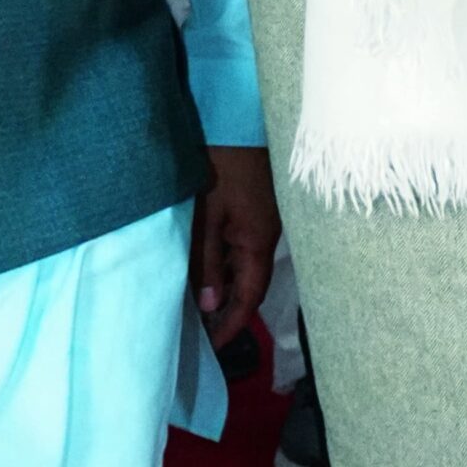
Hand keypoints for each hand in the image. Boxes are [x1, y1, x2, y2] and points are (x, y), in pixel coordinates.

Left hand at [192, 146, 279, 349]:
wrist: (238, 116)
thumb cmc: (221, 163)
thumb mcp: (206, 214)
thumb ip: (207, 260)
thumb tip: (210, 306)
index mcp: (258, 241)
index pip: (250, 297)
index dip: (234, 325)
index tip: (214, 349)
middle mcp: (268, 234)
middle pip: (250, 282)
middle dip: (228, 309)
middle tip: (201, 331)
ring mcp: (265, 218)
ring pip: (245, 263)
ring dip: (226, 284)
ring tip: (197, 303)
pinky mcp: (258, 205)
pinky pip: (243, 244)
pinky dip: (226, 262)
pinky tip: (207, 264)